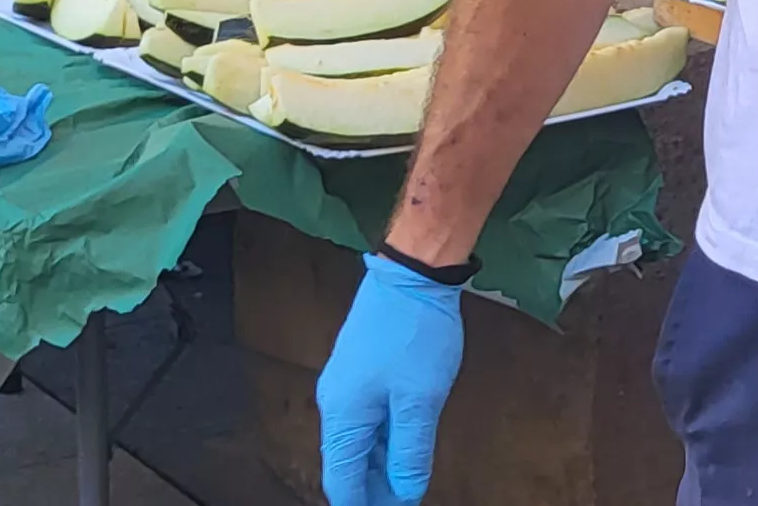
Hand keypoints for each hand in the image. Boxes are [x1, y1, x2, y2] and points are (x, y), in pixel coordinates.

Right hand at [317, 255, 464, 505]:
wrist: (411, 273)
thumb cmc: (415, 332)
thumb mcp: (421, 399)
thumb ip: (411, 449)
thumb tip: (405, 491)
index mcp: (344, 414)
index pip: (342, 481)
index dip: (364, 505)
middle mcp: (336, 403)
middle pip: (346, 464)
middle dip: (373, 490)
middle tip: (404, 501)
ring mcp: (346, 386)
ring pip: (357, 442)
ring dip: (379, 467)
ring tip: (406, 485)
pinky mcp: (359, 372)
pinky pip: (365, 420)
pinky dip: (382, 442)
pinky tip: (403, 447)